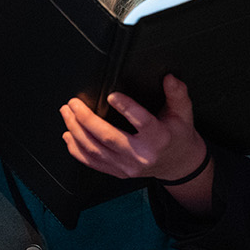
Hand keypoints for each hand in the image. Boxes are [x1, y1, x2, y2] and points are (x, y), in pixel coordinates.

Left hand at [61, 75, 212, 212]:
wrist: (178, 164)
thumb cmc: (178, 134)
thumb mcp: (183, 112)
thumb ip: (177, 93)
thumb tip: (169, 78)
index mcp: (159, 138)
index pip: (142, 122)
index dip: (126, 108)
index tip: (111, 95)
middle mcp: (141, 155)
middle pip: (109, 138)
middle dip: (86, 119)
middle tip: (73, 103)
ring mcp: (128, 167)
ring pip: (95, 150)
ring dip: (76, 131)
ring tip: (67, 113)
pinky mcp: (118, 172)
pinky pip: (93, 163)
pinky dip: (76, 149)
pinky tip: (68, 135)